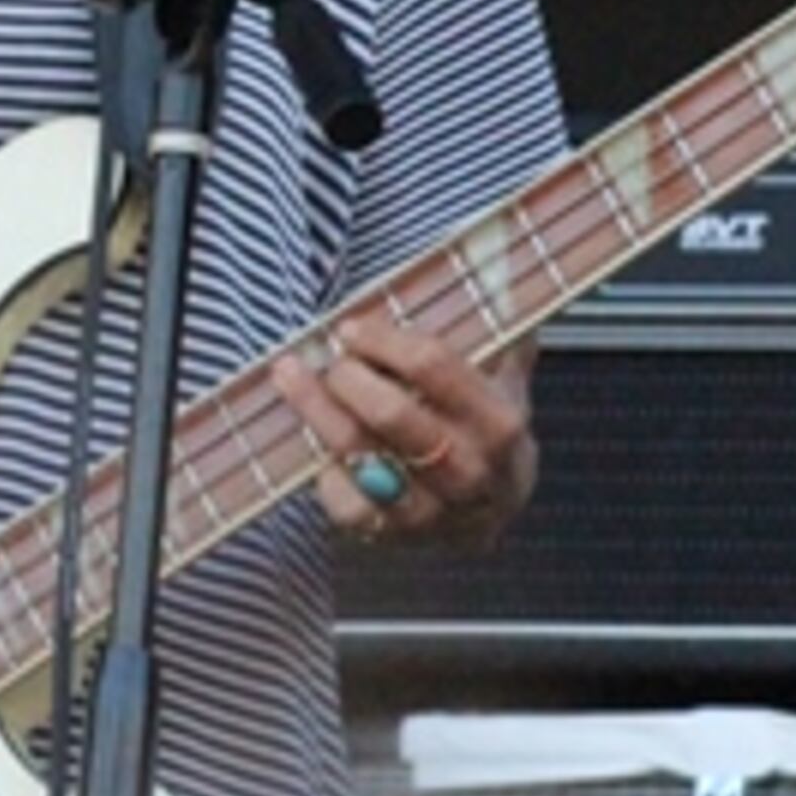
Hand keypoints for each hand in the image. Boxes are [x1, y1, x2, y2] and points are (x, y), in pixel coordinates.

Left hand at [270, 317, 537, 549]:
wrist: (497, 504)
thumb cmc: (486, 424)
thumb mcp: (504, 374)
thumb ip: (495, 325)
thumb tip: (491, 258)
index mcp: (500, 422)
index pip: (436, 368)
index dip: (385, 342)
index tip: (352, 327)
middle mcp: (471, 471)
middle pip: (396, 416)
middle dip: (350, 378)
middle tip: (330, 358)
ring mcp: (434, 512)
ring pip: (364, 459)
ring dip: (319, 412)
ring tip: (291, 376)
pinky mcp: (398, 537)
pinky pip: (349, 507)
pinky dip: (327, 473)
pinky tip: (317, 445)